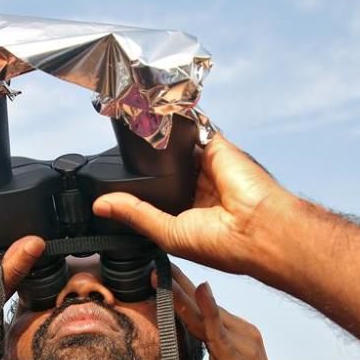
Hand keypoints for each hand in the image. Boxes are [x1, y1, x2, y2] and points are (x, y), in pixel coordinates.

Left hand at [92, 134, 298, 277]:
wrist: (258, 227)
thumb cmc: (223, 244)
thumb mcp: (167, 233)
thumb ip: (136, 214)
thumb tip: (101, 206)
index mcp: (188, 214)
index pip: (157, 195)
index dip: (138, 188)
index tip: (108, 180)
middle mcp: (198, 189)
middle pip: (165, 170)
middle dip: (146, 164)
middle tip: (117, 152)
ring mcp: (208, 166)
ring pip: (177, 147)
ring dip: (158, 140)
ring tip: (130, 129)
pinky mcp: (217, 146)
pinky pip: (193, 128)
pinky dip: (176, 122)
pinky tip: (155, 115)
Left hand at [169, 266, 294, 359]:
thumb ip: (215, 357)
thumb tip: (195, 351)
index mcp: (242, 334)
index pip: (208, 307)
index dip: (186, 290)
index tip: (165, 273)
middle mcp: (244, 332)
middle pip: (205, 303)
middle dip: (180, 282)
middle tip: (155, 259)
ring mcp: (242, 342)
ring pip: (205, 312)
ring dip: (180, 292)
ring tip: (159, 272)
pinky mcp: (236, 357)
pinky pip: (216, 330)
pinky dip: (206, 310)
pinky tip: (200, 291)